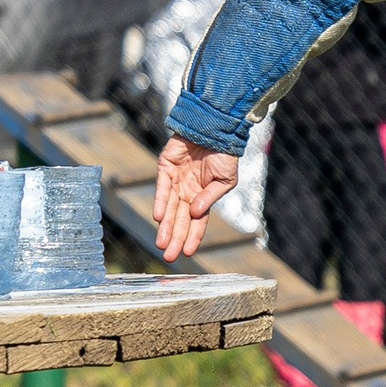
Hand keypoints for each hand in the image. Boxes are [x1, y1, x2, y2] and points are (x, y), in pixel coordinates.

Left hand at [152, 134, 240, 260]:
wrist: (215, 129)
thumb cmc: (224, 155)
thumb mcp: (225, 180)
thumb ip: (210, 197)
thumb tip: (195, 213)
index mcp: (203, 197)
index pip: (196, 222)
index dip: (192, 237)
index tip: (187, 252)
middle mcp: (188, 192)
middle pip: (180, 220)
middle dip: (175, 239)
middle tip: (168, 257)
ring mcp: (176, 181)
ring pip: (169, 209)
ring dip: (165, 227)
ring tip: (161, 244)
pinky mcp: (165, 168)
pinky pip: (162, 188)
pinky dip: (160, 203)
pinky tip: (159, 218)